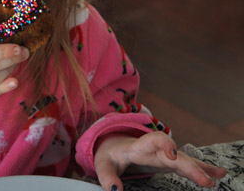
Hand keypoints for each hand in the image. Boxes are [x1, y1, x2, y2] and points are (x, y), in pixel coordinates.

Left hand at [94, 132, 227, 190]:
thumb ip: (107, 176)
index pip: (153, 140)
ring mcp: (164, 155)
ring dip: (201, 168)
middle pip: (175, 154)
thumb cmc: (110, 155)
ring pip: (184, 160)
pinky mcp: (169, 162)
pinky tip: (217, 174)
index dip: (165, 144)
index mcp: (138, 146)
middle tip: (204, 181)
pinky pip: (186, 165)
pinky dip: (201, 169)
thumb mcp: (103, 164)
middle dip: (190, 166)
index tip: (174, 155)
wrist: (113, 145)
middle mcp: (155, 149)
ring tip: (219, 175)